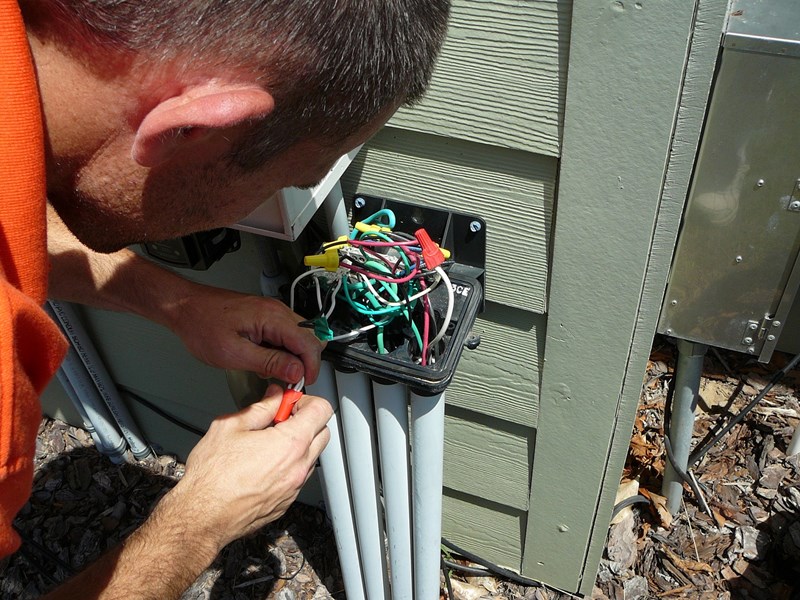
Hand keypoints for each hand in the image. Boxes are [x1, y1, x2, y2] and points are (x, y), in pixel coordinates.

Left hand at [168, 285, 323, 383]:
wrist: (184, 308)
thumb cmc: (202, 325)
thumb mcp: (234, 353)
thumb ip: (269, 362)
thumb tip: (296, 370)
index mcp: (272, 317)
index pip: (309, 342)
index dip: (311, 366)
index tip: (302, 383)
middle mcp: (276, 311)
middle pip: (310, 338)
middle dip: (304, 362)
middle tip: (287, 379)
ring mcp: (272, 312)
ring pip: (299, 337)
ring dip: (291, 357)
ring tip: (268, 368)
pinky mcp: (266, 317)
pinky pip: (285, 335)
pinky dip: (281, 350)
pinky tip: (262, 359)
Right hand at [168, 385, 332, 551]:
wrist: (203, 517)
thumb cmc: (212, 476)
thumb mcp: (230, 427)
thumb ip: (260, 408)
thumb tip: (275, 397)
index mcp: (290, 444)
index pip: (321, 410)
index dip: (306, 400)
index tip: (289, 402)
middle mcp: (298, 467)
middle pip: (322, 433)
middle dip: (306, 421)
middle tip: (280, 420)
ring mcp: (294, 487)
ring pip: (311, 457)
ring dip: (299, 445)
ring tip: (268, 444)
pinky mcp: (286, 502)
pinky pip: (298, 477)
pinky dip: (289, 466)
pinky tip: (263, 464)